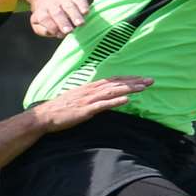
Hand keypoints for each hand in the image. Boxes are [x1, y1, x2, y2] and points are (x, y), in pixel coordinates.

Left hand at [28, 0, 89, 38]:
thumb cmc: (45, 18)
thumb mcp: (37, 24)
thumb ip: (42, 30)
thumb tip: (49, 31)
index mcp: (41, 12)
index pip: (44, 18)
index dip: (50, 25)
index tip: (56, 33)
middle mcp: (52, 5)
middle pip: (57, 13)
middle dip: (63, 22)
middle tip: (68, 31)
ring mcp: (64, 1)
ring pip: (69, 6)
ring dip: (75, 15)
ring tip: (80, 24)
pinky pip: (79, 0)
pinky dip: (83, 6)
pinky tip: (86, 12)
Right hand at [29, 76, 151, 132]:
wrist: (44, 116)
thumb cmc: (60, 110)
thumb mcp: (77, 100)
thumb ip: (90, 98)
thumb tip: (102, 98)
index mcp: (89, 88)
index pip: (112, 80)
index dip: (128, 79)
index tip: (142, 79)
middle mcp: (90, 90)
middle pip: (116, 83)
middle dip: (134, 81)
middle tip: (150, 80)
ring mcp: (88, 100)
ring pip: (112, 92)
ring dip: (128, 89)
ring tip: (143, 87)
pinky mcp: (85, 110)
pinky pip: (102, 105)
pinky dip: (115, 102)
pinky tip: (126, 101)